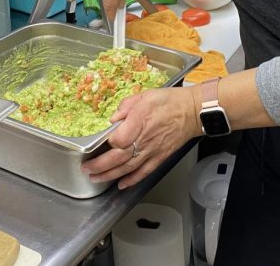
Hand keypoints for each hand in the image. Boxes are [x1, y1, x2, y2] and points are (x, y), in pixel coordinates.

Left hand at [82, 87, 199, 189]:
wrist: (192, 112)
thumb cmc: (170, 101)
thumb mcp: (146, 95)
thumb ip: (127, 106)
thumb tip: (114, 118)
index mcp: (139, 121)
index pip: (118, 139)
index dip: (107, 143)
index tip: (98, 143)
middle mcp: (144, 139)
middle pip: (118, 158)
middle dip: (100, 166)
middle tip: (87, 169)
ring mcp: (152, 151)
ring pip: (128, 168)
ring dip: (110, 175)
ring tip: (96, 179)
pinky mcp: (159, 158)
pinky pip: (143, 172)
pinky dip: (132, 180)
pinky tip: (122, 184)